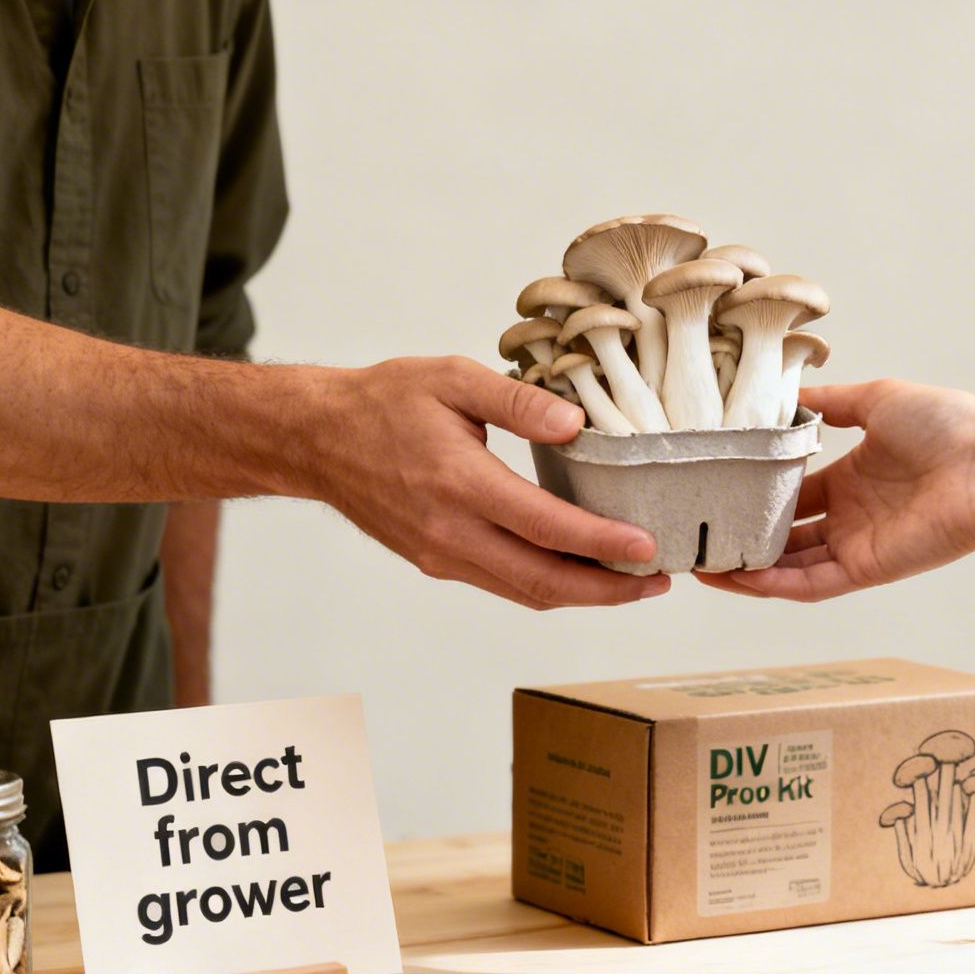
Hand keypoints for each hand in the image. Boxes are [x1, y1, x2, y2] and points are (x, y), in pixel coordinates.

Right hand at [310, 356, 666, 608]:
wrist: (316, 439)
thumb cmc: (383, 403)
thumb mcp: (451, 378)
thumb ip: (517, 400)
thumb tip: (575, 424)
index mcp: (458, 483)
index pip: (545, 527)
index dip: (603, 543)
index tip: (648, 547)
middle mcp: (450, 532)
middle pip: (543, 581)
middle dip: (608, 589)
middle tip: (657, 581)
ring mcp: (442, 555)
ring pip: (526, 591)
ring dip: (583, 595)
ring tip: (633, 582)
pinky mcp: (438, 563)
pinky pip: (504, 585)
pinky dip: (549, 585)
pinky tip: (581, 570)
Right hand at [700, 380, 974, 601]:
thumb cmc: (946, 424)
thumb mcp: (875, 399)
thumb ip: (828, 403)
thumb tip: (788, 394)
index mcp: (852, 476)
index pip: (792, 493)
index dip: (755, 495)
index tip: (714, 490)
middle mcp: (850, 515)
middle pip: (784, 535)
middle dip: (741, 537)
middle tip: (695, 534)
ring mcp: (856, 545)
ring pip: (788, 566)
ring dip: (746, 568)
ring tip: (700, 564)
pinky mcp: (865, 569)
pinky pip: (810, 584)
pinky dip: (773, 585)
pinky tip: (736, 577)